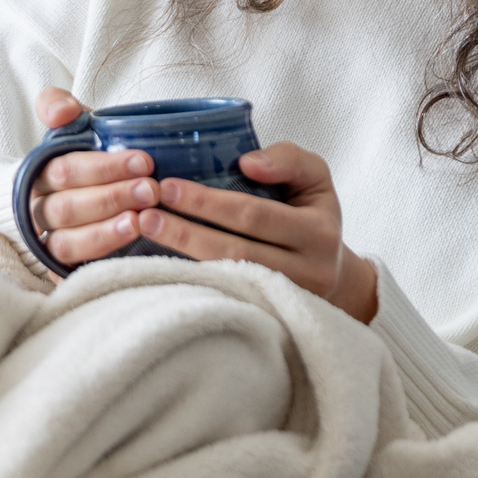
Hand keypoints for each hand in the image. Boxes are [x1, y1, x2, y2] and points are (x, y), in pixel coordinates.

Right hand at [25, 87, 166, 266]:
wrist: (103, 195)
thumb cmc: (91, 159)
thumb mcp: (75, 127)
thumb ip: (58, 105)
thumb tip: (61, 112)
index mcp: (40, 173)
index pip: (64, 170)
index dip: (103, 168)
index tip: (144, 162)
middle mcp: (40, 208)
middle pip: (66, 207)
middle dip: (111, 198)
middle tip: (151, 191)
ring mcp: (50, 241)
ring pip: (66, 242)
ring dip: (104, 231)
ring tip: (138, 222)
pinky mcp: (62, 268)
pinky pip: (73, 270)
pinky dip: (99, 258)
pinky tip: (127, 249)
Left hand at [137, 142, 379, 322]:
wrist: (332, 274)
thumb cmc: (312, 214)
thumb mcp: (314, 177)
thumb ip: (286, 160)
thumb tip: (247, 162)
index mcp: (319, 233)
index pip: (254, 215)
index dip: (208, 203)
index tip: (168, 186)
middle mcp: (309, 272)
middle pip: (235, 251)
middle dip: (186, 230)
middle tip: (146, 211)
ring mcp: (287, 301)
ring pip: (228, 279)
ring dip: (182, 255)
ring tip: (146, 230)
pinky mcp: (269, 317)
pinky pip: (227, 299)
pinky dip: (193, 280)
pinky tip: (162, 263)